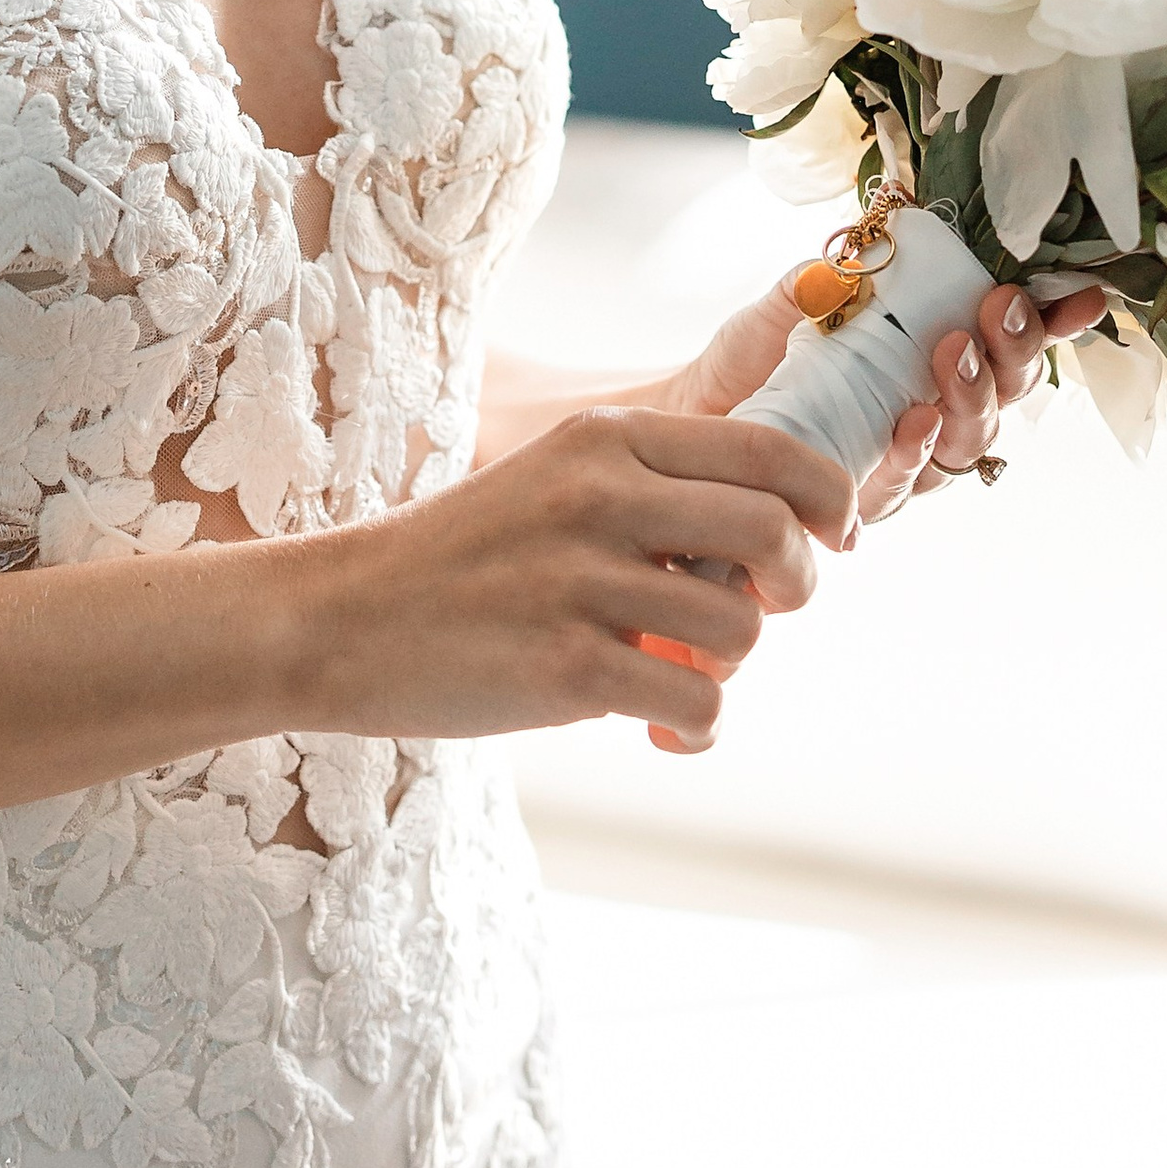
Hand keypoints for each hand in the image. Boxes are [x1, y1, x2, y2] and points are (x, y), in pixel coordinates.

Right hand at [310, 402, 860, 755]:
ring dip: (729, 663)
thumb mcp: (555, 482)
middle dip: (797, 584)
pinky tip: (662, 727)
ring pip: (740, 629)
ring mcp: (582, 582)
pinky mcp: (567, 668)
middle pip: (775, 533)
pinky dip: (696, 726)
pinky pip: (695, 703)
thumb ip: (655, 492)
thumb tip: (782, 536)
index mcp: (605, 440)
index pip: (771, 452)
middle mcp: (600, 497)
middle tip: (766, 609)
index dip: (827, 501)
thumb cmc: (463, 560)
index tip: (828, 540)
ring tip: (678, 669)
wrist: (339, 620)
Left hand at [668, 270, 1108, 525]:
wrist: (690, 417)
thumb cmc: (753, 355)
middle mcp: (934, 410)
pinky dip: (917, 448)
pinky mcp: (864, 498)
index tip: (1082, 294)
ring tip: (954, 352)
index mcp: (934, 355)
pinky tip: (915, 420)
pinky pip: (907, 481)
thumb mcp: (796, 297)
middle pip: (1007, 392)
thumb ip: (836, 270)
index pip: (1009, 338)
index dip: (1051, 320)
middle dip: (1014, 351)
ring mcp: (905, 458)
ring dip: (974, 394)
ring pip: (970, 439)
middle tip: (999, 310)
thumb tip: (868, 239)